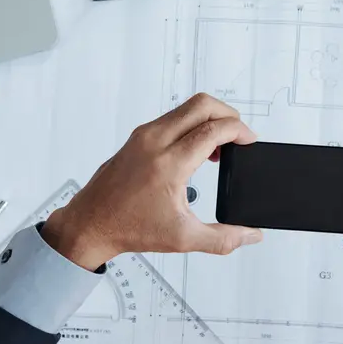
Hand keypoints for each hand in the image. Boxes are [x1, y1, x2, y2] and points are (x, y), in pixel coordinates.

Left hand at [41, 94, 263, 270]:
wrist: (90, 224)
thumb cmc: (128, 227)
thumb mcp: (183, 238)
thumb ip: (224, 238)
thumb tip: (252, 235)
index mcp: (169, 164)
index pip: (213, 129)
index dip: (239, 131)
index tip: (250, 142)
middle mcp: (155, 141)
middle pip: (202, 105)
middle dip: (228, 114)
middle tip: (239, 135)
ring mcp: (144, 135)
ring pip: (186, 107)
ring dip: (209, 119)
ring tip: (219, 146)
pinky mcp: (137, 136)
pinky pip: (172, 117)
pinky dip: (192, 124)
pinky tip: (197, 148)